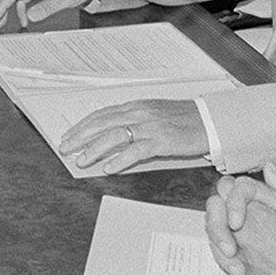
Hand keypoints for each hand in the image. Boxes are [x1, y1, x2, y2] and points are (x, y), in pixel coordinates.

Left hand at [58, 99, 205, 173]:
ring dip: (94, 149)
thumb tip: (111, 130)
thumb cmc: (183, 119)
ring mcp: (150, 127)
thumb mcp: (153, 113)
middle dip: (80, 136)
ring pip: (114, 136)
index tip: (70, 135)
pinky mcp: (161, 141)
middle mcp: (139, 114)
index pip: (102, 114)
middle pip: (102, 123)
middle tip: (65, 148)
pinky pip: (136, 151)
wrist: (210, 120)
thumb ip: (133, 119)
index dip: (83, 125)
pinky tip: (109, 168)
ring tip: (81, 160)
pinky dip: (120, 160)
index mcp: (135, 106)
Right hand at [223, 165, 275, 274]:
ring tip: (240, 273)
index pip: (236, 188)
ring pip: (215, 233)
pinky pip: (224, 255)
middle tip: (231, 251)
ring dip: (222, 254)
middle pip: (216, 208)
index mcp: (265, 194)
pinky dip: (231, 270)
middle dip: (218, 230)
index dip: (233, 204)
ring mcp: (241, 229)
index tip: (237, 224)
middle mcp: (249, 208)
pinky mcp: (240, 247)